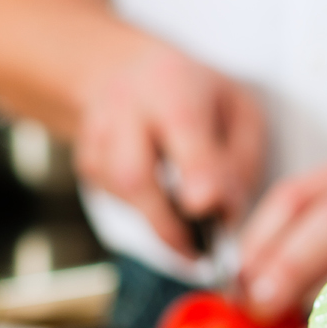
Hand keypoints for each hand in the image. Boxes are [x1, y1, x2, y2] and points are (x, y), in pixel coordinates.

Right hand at [74, 39, 265, 257]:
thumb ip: (241, 160)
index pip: (182, 126)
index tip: (205, 204)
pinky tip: (160, 198)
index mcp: (173, 85)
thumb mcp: (239, 110)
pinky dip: (142, 211)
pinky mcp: (86, 162)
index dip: (195, 169)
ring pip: (120, 193)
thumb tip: (225, 212)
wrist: (129, 74)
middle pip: (134, 173)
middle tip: (197, 253)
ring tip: (187, 227)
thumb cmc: (197, 97)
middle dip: (167, 222)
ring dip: (157, 219)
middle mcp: (126, 106)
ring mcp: (97, 134)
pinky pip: (113, 200)